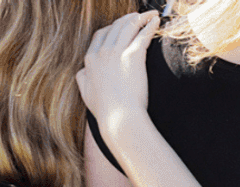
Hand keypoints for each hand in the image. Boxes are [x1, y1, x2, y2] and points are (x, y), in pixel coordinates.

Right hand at [75, 11, 159, 136]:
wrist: (119, 118)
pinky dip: (150, 25)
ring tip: (149, 15)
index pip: (100, 36)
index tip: (120, 27)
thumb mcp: (86, 94)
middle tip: (137, 17)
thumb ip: (83, 79)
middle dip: (127, 19)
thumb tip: (82, 72)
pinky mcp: (132, 57)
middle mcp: (101, 53)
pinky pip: (142, 34)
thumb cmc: (106, 111)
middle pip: (115, 27)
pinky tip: (156, 21)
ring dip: (140, 18)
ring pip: (128, 27)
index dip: (111, 29)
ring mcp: (116, 53)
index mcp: (90, 60)